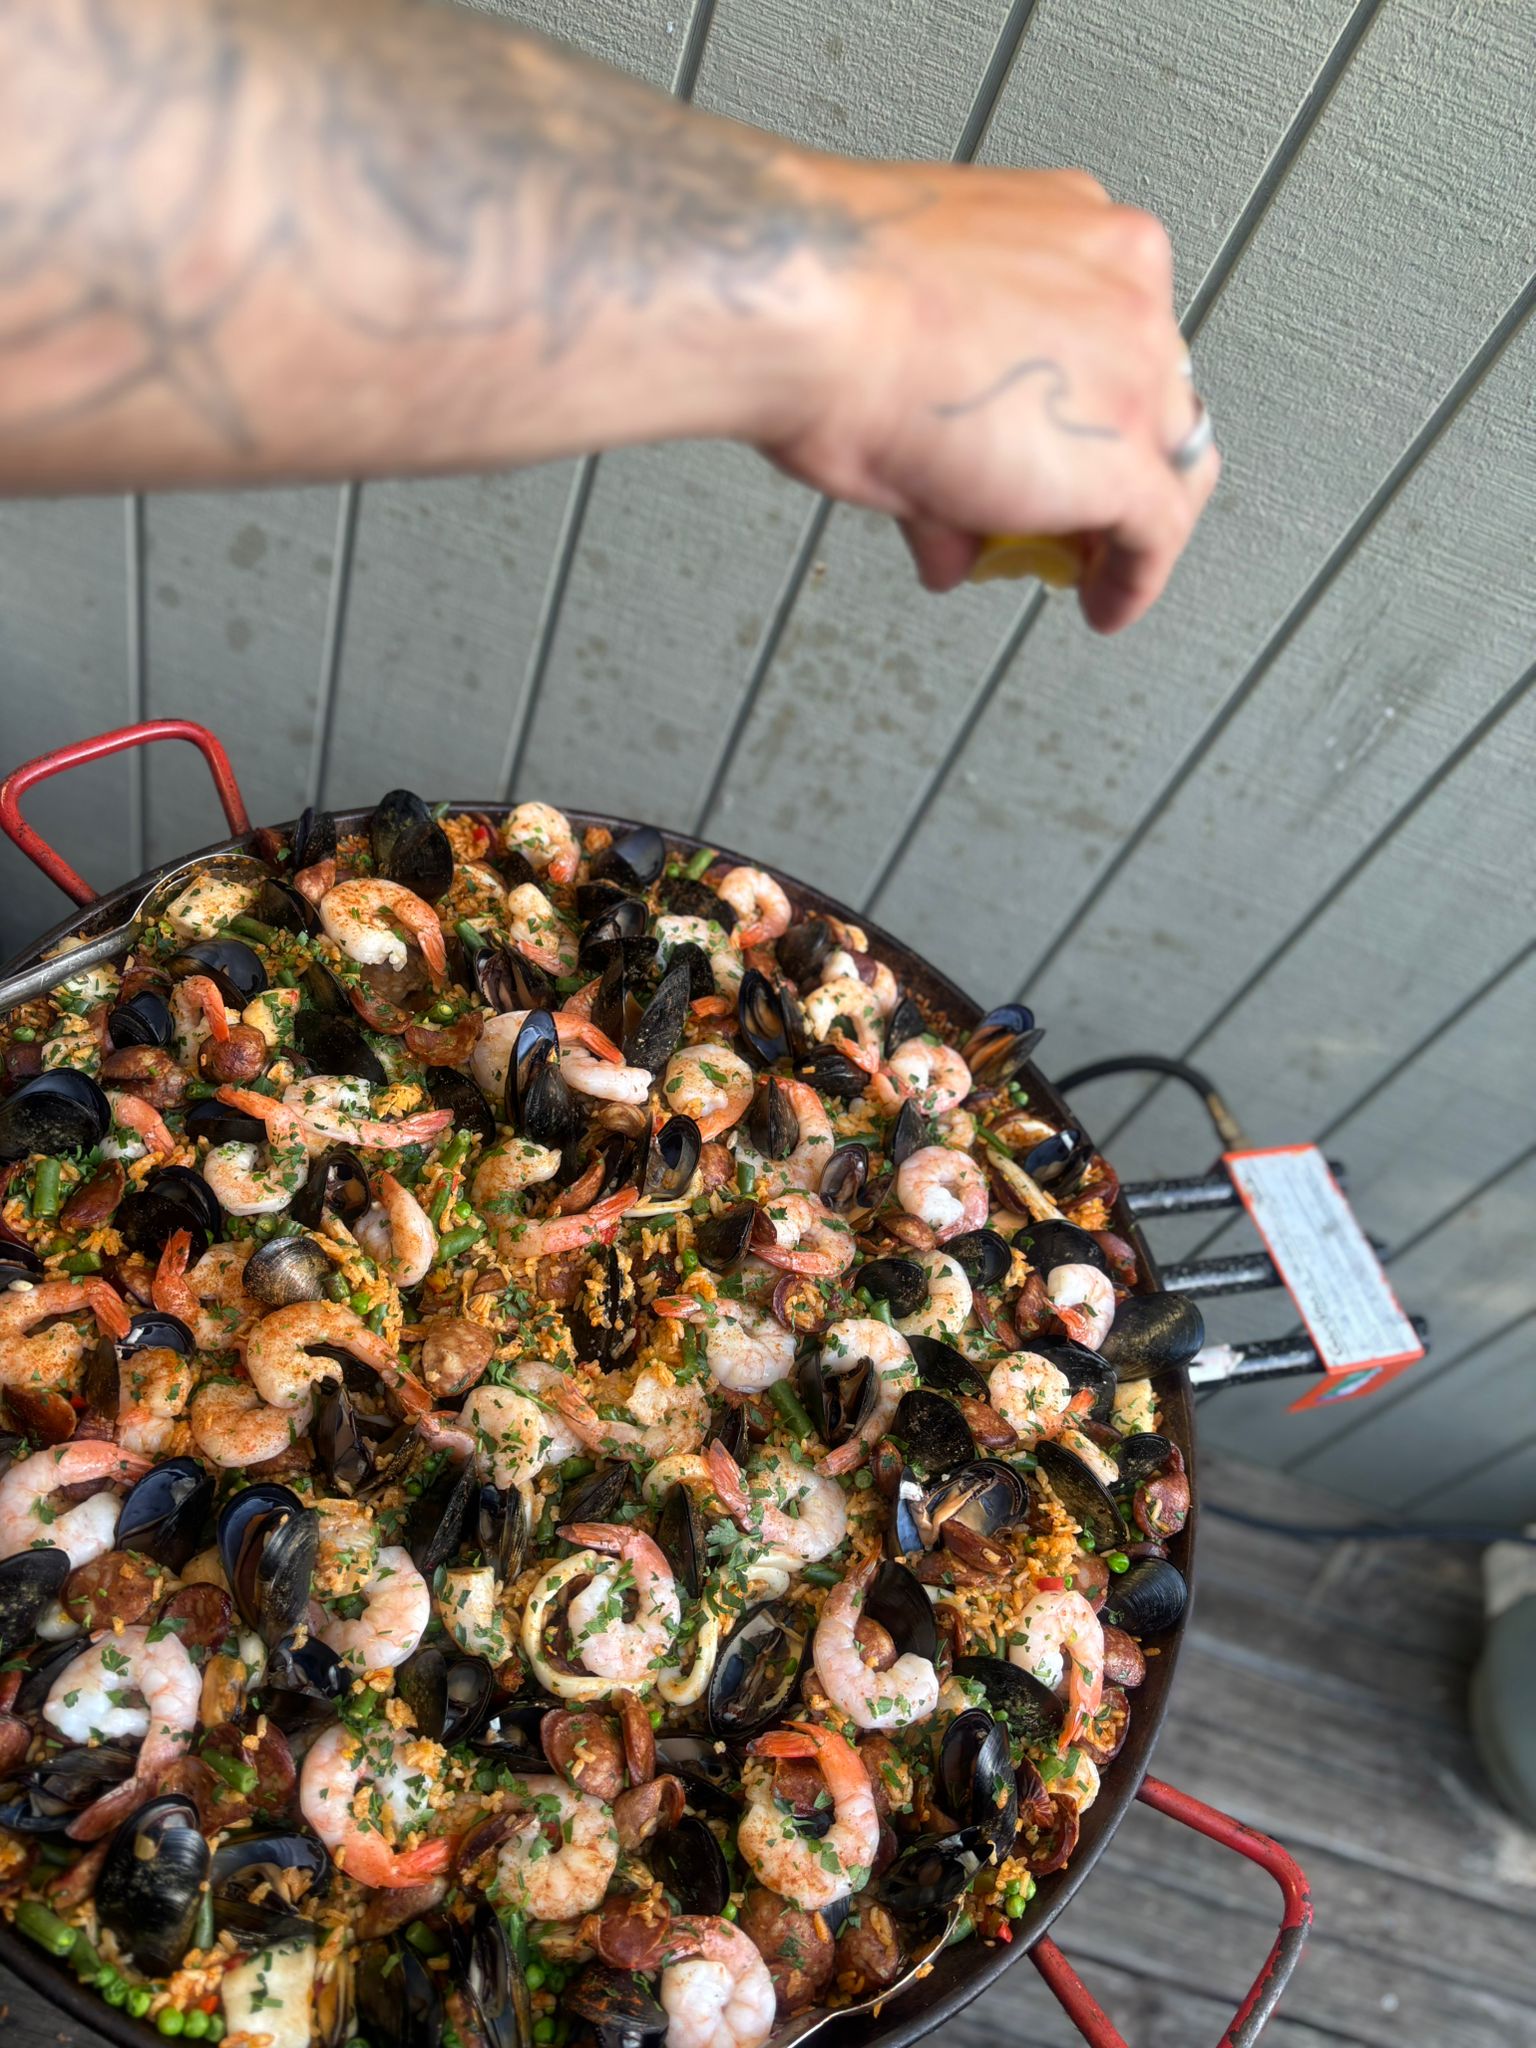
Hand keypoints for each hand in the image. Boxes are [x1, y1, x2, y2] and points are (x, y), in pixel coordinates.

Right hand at [765, 160, 1215, 631]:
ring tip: (1080, 565)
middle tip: (1072, 512)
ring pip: (1169, 463)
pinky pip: (1156, 537)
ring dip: (1126, 521)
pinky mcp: (1124, 458)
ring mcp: (1134, 372)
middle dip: (1115, 460)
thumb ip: (955, 427)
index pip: (1121, 335)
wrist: (817, 313)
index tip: (1066, 442)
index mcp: (1077, 234)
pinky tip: (1105, 603)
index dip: (1094, 406)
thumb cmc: (838, 302)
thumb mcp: (914, 342)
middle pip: (1154, 396)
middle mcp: (1122, 289)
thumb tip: (948, 517)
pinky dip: (1132, 582)